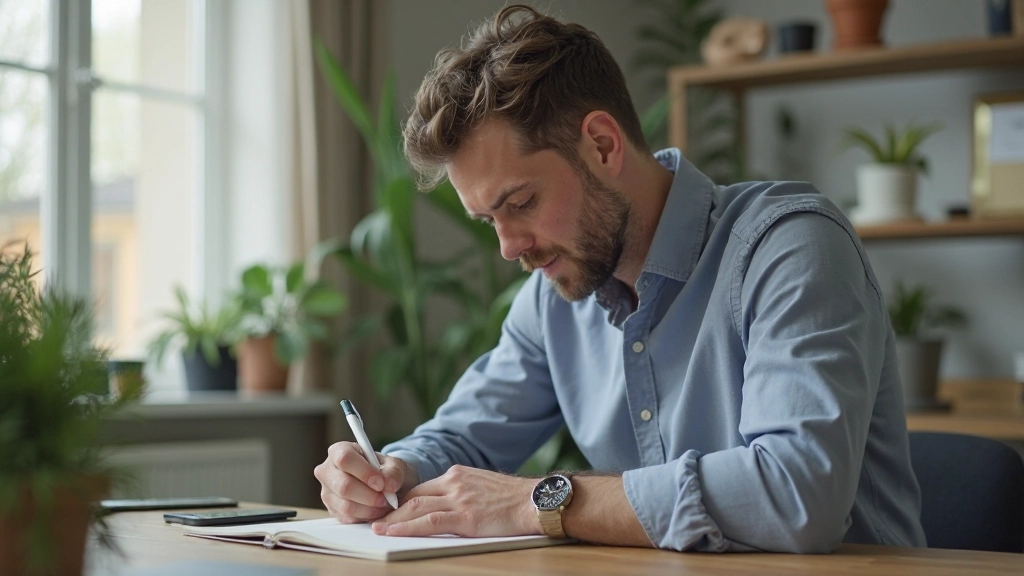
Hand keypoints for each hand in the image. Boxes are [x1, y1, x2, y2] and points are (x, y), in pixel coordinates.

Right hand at [314, 441, 417, 523]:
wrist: (382, 484)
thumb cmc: (384, 469)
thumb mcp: (394, 464)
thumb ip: (393, 471)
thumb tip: (389, 484)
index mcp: (339, 451)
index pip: (345, 459)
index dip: (364, 472)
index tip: (381, 483)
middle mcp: (327, 470)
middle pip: (343, 486)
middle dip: (369, 496)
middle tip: (386, 499)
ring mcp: (327, 491)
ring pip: (345, 505)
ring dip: (369, 509)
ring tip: (384, 505)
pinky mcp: (331, 509)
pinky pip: (347, 518)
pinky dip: (365, 517)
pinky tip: (376, 510)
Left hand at [371, 465, 540, 536]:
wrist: (535, 501)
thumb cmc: (515, 498)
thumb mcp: (483, 486)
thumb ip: (464, 492)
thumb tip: (448, 505)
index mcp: (458, 474)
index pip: (423, 488)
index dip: (404, 501)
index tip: (391, 510)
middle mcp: (455, 482)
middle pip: (415, 496)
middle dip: (394, 510)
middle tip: (378, 520)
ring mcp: (459, 498)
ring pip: (416, 507)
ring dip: (394, 519)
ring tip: (379, 528)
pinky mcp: (465, 516)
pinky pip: (429, 522)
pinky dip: (407, 527)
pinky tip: (394, 533)